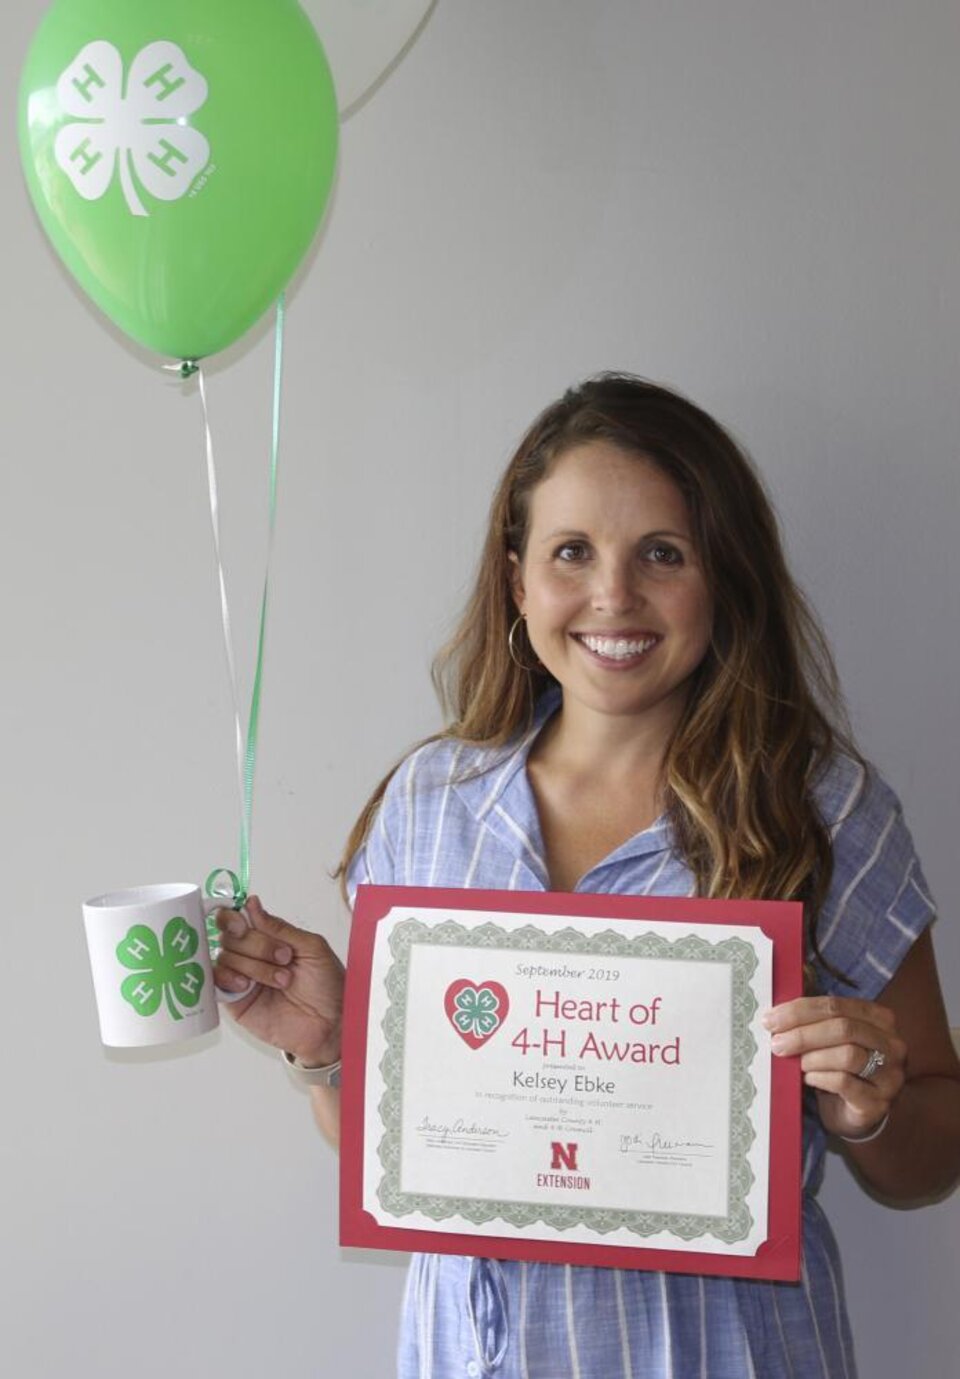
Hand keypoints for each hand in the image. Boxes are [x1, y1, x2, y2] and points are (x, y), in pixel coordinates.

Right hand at [213, 895, 344, 1066]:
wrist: (331, 1024)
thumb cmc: (328, 986)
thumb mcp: (311, 947)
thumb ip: (279, 927)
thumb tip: (251, 904)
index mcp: (269, 937)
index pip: (236, 918)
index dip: (231, 916)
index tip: (241, 923)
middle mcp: (251, 955)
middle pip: (230, 936)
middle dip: (257, 945)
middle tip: (284, 958)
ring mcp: (241, 977)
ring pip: (225, 957)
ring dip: (254, 966)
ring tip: (281, 981)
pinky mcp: (235, 1002)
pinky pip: (215, 984)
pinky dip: (227, 979)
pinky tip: (246, 985)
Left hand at [763, 995, 906, 1140]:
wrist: (853, 1111)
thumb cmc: (839, 1067)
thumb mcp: (829, 1039)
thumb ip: (813, 1022)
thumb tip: (776, 1015)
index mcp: (879, 1018)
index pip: (836, 1005)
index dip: (801, 1010)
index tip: (772, 1020)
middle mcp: (891, 1044)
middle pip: (844, 1028)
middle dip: (804, 1034)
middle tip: (777, 1043)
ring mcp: (889, 1074)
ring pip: (847, 1055)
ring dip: (813, 1057)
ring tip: (795, 1062)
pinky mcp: (878, 1102)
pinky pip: (844, 1083)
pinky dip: (820, 1077)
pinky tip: (808, 1078)